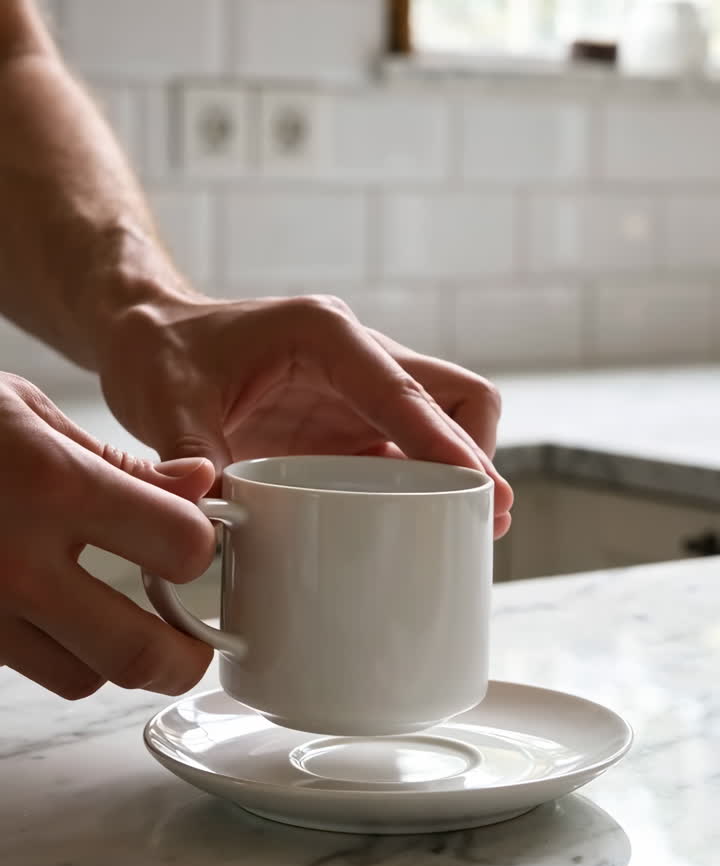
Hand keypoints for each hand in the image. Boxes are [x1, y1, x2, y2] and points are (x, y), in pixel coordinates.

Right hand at [0, 373, 217, 698]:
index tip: (197, 543)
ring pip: (81, 678)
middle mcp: (14, 562)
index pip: (178, 547)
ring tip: (108, 614)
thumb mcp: (31, 413)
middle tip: (189, 639)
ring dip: (109, 656)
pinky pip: (23, 669)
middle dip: (182, 656)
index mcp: (50, 485)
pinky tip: (46, 609)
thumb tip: (200, 487)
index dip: (202, 549)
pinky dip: (49, 652)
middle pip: (136, 654)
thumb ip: (121, 461)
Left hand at [99, 294, 512, 537]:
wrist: (149, 338)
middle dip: (477, 456)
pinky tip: (420, 529)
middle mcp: (357, 357)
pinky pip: (407, 456)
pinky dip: (423, 490)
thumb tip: (204, 507)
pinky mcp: (349, 427)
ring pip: (443, 424)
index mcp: (325, 335)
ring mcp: (359, 394)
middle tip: (485, 516)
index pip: (404, 389)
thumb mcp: (162, 401)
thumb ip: (187, 451)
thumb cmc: (159, 352)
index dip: (446, 443)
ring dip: (459, 475)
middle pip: (455, 396)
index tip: (479, 491)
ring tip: (469, 531)